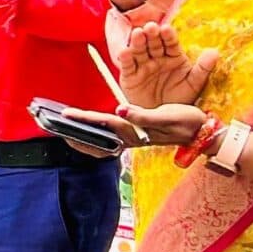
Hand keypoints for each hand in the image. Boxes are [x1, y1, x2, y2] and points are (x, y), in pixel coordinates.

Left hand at [63, 102, 206, 150]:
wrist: (202, 132)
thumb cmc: (186, 122)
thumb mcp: (167, 116)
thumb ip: (143, 115)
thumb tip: (120, 110)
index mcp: (135, 131)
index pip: (104, 124)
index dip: (84, 119)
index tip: (64, 114)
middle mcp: (129, 137)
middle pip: (96, 138)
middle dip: (73, 133)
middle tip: (50, 125)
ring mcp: (131, 138)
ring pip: (99, 140)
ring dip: (79, 135)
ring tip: (60, 129)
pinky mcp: (134, 134)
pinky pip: (107, 138)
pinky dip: (92, 134)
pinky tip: (82, 129)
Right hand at [117, 22, 215, 108]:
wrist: (165, 119)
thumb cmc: (180, 99)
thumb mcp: (194, 84)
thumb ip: (203, 68)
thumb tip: (215, 52)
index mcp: (173, 56)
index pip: (171, 43)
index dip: (168, 36)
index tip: (167, 30)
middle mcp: (157, 58)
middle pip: (153, 43)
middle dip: (151, 34)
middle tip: (151, 27)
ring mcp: (143, 66)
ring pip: (139, 51)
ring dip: (137, 42)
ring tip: (137, 34)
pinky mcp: (130, 76)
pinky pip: (127, 66)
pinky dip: (125, 58)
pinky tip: (125, 52)